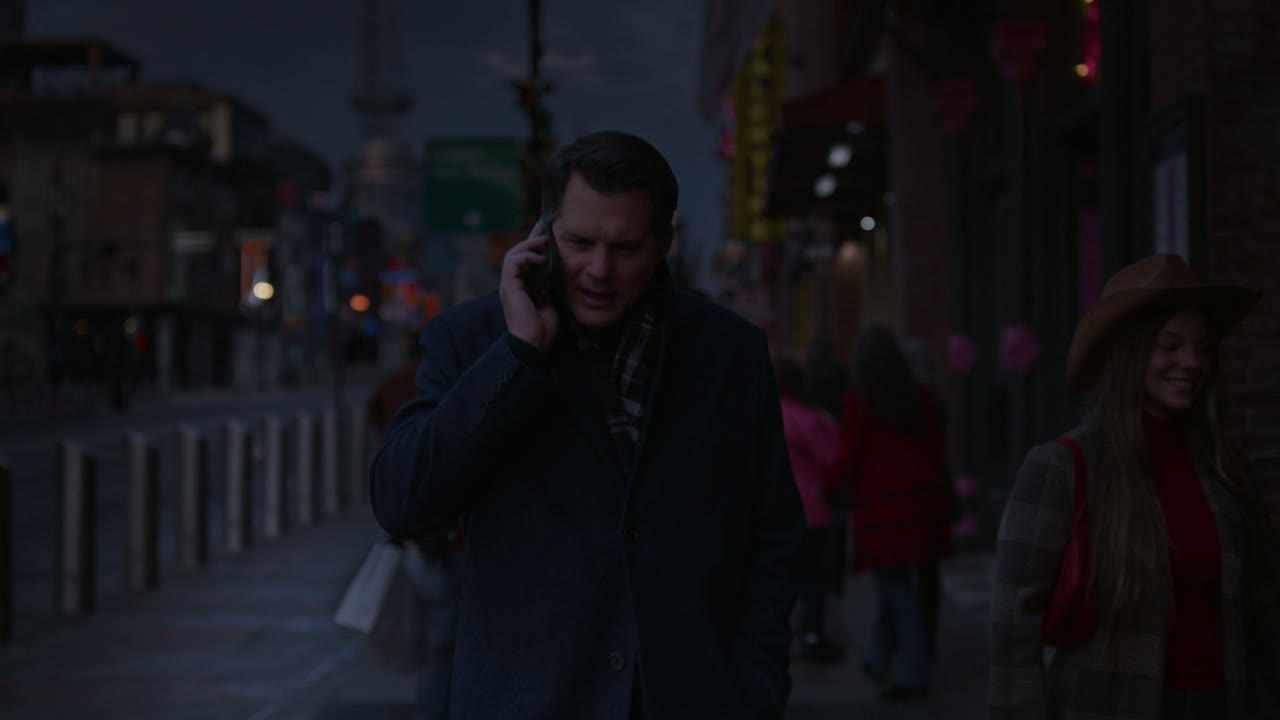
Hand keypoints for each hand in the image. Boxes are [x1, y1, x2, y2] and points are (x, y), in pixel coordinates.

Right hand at [499, 222, 559, 352]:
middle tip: (544, 227)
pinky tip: (540, 259)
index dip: (534, 247)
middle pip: (517, 253)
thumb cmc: (542, 327)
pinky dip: (526, 257)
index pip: (525, 261)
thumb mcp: (548, 300)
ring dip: (528, 245)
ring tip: (543, 241)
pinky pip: (513, 262)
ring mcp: (509, 284)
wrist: (533, 342)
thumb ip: (547, 286)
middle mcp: (512, 283)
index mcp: (520, 287)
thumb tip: (554, 271)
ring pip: (512, 254)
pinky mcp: (509, 286)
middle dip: (531, 239)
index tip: (546, 234)